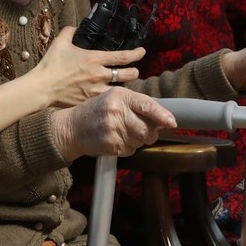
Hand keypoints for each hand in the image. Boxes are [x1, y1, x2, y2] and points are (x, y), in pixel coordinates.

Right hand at [29, 26, 142, 108]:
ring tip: (123, 85)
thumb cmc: (51, 65)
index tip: (142, 52)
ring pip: (121, 90)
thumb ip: (69, 32)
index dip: (136, 54)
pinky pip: (106, 100)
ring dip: (124, 87)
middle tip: (134, 71)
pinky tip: (110, 97)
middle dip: (135, 72)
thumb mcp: (60, 43)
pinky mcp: (90, 102)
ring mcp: (96, 91)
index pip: (123, 57)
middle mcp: (100, 75)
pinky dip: (110, 97)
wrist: (43, 87)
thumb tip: (74, 27)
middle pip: (128, 75)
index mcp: (95, 59)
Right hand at [51, 87, 176, 159]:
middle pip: (147, 128)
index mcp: (120, 95)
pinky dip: (128, 148)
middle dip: (149, 133)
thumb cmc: (97, 111)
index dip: (162, 115)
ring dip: (137, 141)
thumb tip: (163, 118)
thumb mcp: (114, 98)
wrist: (72, 127)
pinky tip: (116, 140)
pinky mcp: (110, 144)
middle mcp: (117, 110)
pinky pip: (131, 150)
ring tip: (123, 133)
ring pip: (140, 141)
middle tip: (141, 130)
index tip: (172, 122)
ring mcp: (113, 128)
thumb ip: (137, 104)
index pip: (147, 105)